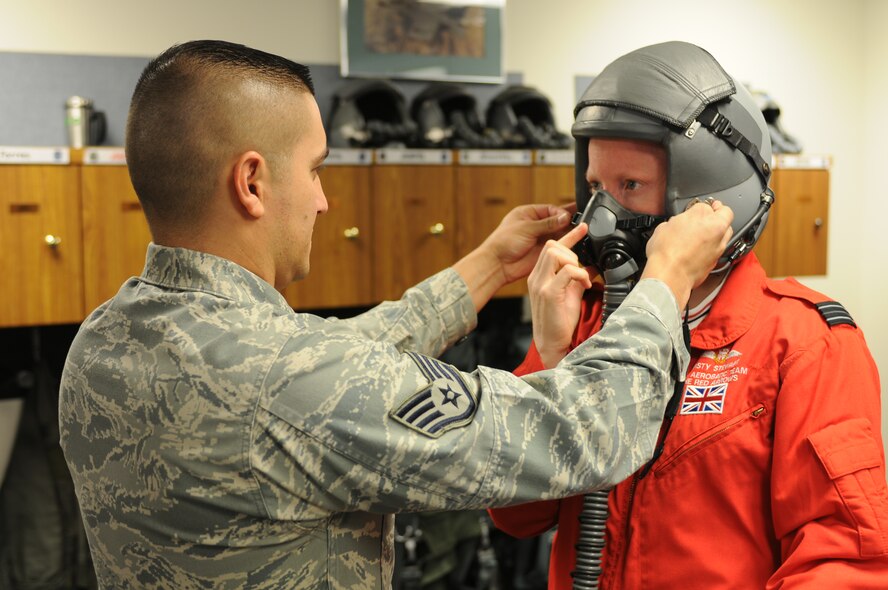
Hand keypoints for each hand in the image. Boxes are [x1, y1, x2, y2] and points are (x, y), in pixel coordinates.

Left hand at [453, 203, 574, 312]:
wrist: (497, 264)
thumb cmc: (504, 242)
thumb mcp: (526, 228)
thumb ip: (547, 223)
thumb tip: (565, 217)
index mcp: (529, 214)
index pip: (551, 209)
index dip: (561, 213)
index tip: (570, 217)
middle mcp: (536, 225)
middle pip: (557, 220)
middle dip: (569, 221)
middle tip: (584, 220)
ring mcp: (540, 238)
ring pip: (560, 233)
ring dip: (570, 232)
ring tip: (584, 229)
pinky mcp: (544, 251)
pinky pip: (559, 245)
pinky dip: (567, 243)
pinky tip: (577, 241)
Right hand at [528, 223, 592, 368]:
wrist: (552, 344)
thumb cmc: (560, 322)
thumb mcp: (570, 294)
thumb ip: (577, 278)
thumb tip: (590, 267)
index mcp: (539, 276)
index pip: (551, 248)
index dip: (569, 235)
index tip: (583, 227)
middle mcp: (536, 277)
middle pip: (551, 245)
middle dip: (572, 251)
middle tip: (581, 269)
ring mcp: (540, 284)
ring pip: (556, 253)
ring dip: (574, 261)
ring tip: (581, 277)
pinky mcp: (549, 293)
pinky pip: (567, 270)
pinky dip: (580, 274)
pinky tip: (585, 284)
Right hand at [641, 199, 733, 307]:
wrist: (670, 275)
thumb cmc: (666, 252)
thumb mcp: (663, 227)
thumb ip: (675, 222)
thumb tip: (676, 225)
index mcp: (701, 214)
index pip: (705, 204)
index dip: (697, 207)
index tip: (693, 211)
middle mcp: (715, 228)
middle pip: (725, 214)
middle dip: (717, 215)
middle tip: (706, 217)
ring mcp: (719, 245)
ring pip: (727, 232)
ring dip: (719, 230)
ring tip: (706, 233)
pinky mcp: (717, 259)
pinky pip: (720, 248)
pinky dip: (713, 246)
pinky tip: (701, 249)